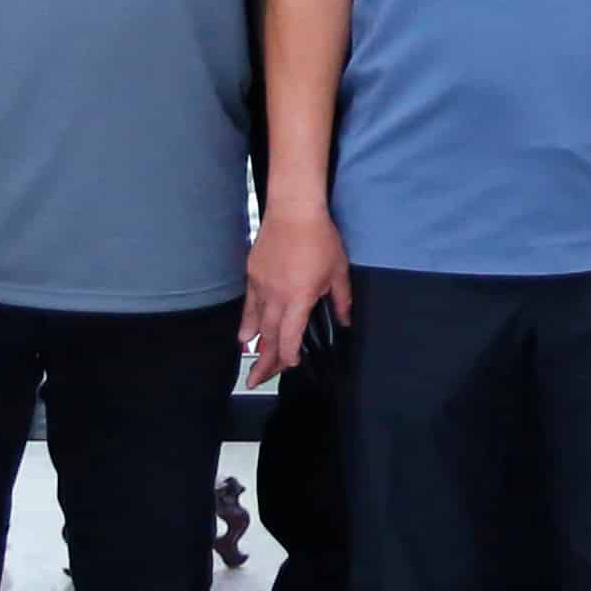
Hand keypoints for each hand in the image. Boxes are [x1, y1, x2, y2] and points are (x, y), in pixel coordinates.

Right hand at [242, 203, 350, 381]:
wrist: (293, 210)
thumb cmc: (320, 238)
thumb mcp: (338, 271)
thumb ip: (341, 300)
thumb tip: (345, 321)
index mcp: (298, 299)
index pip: (289, 337)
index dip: (288, 356)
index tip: (291, 365)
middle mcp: (276, 297)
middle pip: (269, 336)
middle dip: (265, 361)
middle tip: (258, 380)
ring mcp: (261, 286)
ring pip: (256, 323)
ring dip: (254, 345)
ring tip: (250, 363)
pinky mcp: (252, 275)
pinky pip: (248, 305)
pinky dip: (247, 322)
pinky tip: (245, 334)